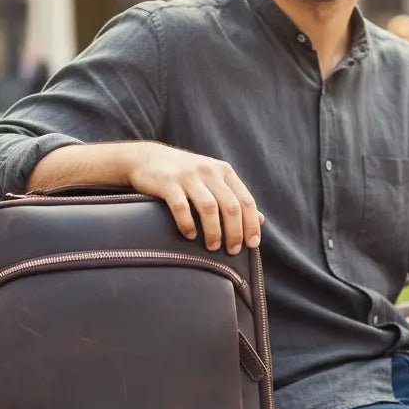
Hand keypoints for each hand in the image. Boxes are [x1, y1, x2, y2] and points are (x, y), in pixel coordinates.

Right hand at [127, 143, 263, 253]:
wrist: (147, 157)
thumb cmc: (185, 174)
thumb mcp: (213, 180)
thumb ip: (235, 197)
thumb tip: (261, 220)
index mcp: (224, 171)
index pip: (246, 200)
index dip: (251, 224)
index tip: (252, 244)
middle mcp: (209, 171)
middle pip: (230, 206)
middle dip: (234, 232)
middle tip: (232, 251)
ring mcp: (188, 176)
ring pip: (209, 207)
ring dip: (214, 231)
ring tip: (212, 247)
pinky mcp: (168, 183)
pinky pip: (181, 207)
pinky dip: (188, 224)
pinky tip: (190, 235)